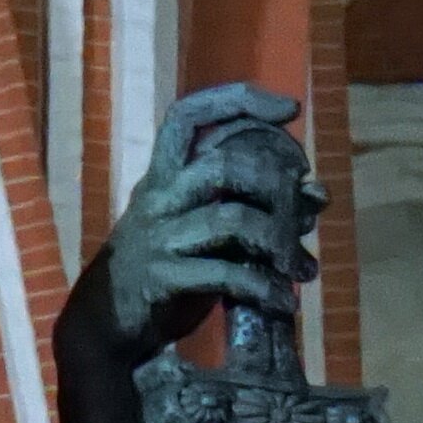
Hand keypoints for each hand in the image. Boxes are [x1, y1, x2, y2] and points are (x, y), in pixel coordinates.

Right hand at [96, 82, 313, 350]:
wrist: (106, 321)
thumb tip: (317, 193)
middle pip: (224, 164)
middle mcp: (159, 197)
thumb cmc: (163, 268)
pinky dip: (264, 287)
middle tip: (306, 211)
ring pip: (233, 219)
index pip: (190, 115)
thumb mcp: (202, 230)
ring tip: (302, 268)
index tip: (290, 109)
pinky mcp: (163, 278)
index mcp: (164, 175)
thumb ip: (253, 207)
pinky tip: (283, 301)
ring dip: (280, 241)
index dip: (238, 101)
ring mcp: (159, 237)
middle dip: (277, 184)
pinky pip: (226, 273)